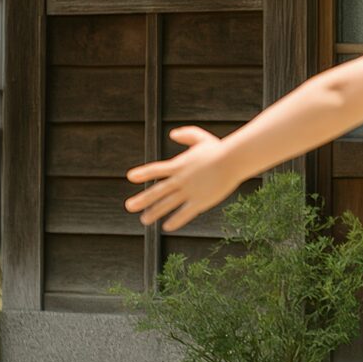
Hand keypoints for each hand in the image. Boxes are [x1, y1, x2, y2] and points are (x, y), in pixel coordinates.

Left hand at [124, 127, 243, 231]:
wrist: (233, 160)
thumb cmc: (220, 149)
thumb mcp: (201, 138)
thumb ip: (187, 135)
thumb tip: (173, 134)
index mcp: (179, 165)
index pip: (156, 170)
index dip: (143, 173)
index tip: (131, 177)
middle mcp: (180, 179)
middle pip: (157, 191)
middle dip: (142, 200)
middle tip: (129, 206)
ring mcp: (190, 191)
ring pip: (167, 204)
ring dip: (154, 212)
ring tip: (144, 220)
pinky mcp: (201, 201)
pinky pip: (185, 213)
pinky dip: (176, 220)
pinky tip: (167, 227)